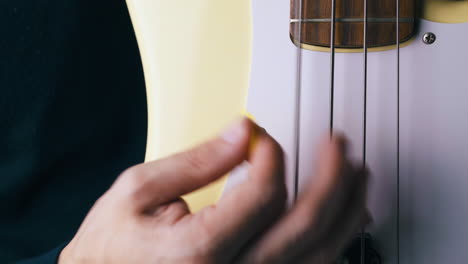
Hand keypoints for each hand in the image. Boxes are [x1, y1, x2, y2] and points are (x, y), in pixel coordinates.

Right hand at [59, 118, 368, 263]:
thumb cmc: (112, 247)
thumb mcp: (138, 191)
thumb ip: (196, 160)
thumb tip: (241, 132)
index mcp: (197, 252)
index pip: (262, 193)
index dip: (270, 153)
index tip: (260, 136)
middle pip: (305, 227)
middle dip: (331, 177)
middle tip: (339, 145)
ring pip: (318, 255)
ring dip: (346, 210)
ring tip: (357, 175)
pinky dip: (334, 242)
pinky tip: (345, 219)